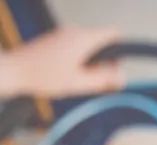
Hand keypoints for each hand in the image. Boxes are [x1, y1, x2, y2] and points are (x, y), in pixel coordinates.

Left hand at [0, 28, 125, 99]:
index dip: (119, 50)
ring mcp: (63, 33)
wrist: (14, 71)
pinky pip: (75, 45)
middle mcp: (74, 31)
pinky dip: (77, 58)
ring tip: (77, 78)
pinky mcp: (55, 39)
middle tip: (95, 79)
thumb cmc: (43, 76)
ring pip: (88, 45)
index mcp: (84, 38)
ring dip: (89, 60)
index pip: (113, 34)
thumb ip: (104, 80)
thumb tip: (122, 77)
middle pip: (101, 41)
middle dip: (103, 60)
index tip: (115, 65)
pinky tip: (66, 73)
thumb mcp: (80, 83)